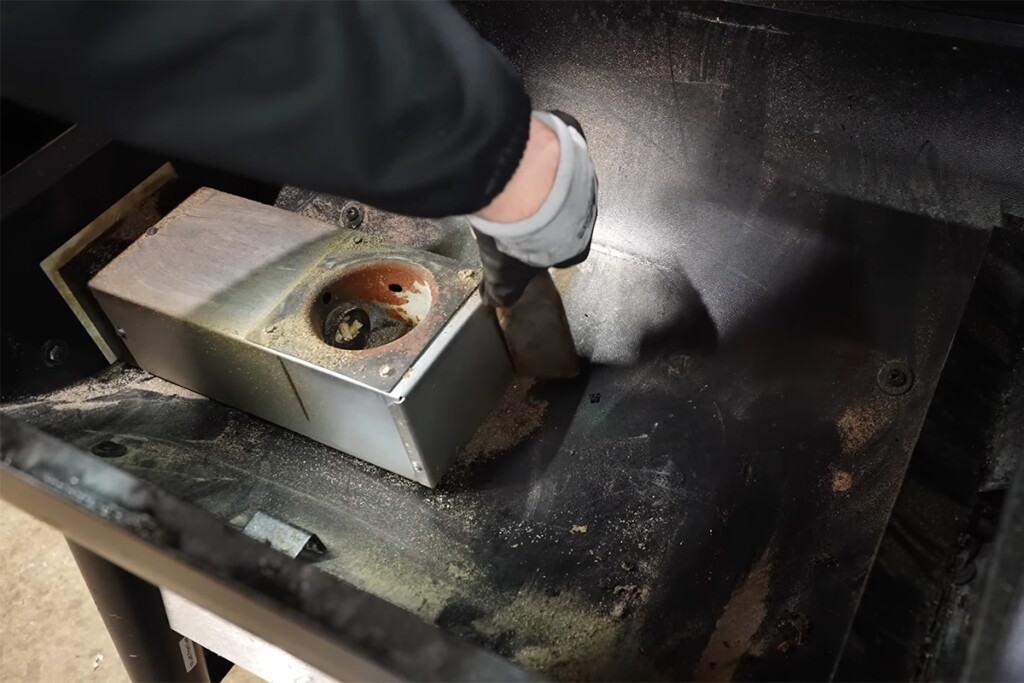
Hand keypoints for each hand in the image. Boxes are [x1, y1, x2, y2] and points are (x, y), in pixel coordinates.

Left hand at [470, 110, 596, 305]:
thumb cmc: (522, 232)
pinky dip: (541, 148)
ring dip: (543, 180)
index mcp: (577, 243)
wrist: (525, 182)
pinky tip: (519, 152)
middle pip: (566, 213)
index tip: (529, 244)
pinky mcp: (572, 140)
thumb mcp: (506, 271)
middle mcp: (587, 208)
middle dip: (545, 213)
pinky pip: (558, 144)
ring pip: (562, 179)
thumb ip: (503, 288)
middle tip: (517, 210)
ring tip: (513, 181)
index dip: (549, 248)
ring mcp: (583, 172)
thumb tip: (495, 301)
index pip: (571, 251)